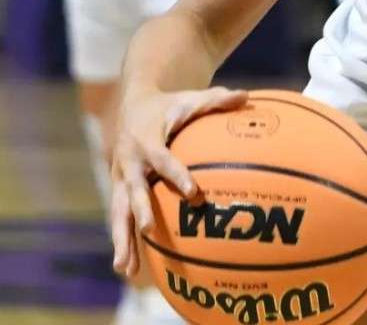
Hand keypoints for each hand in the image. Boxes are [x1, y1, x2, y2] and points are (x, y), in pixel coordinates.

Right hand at [110, 85, 249, 275]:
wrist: (133, 105)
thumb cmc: (169, 105)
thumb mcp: (190, 99)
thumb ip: (216, 100)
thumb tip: (247, 97)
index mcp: (146, 141)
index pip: (163, 159)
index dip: (176, 174)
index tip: (193, 192)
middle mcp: (129, 163)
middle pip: (133, 190)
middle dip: (141, 210)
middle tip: (149, 230)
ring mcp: (121, 179)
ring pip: (119, 212)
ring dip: (122, 240)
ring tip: (125, 269)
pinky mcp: (119, 190)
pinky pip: (121, 218)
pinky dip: (124, 243)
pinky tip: (128, 270)